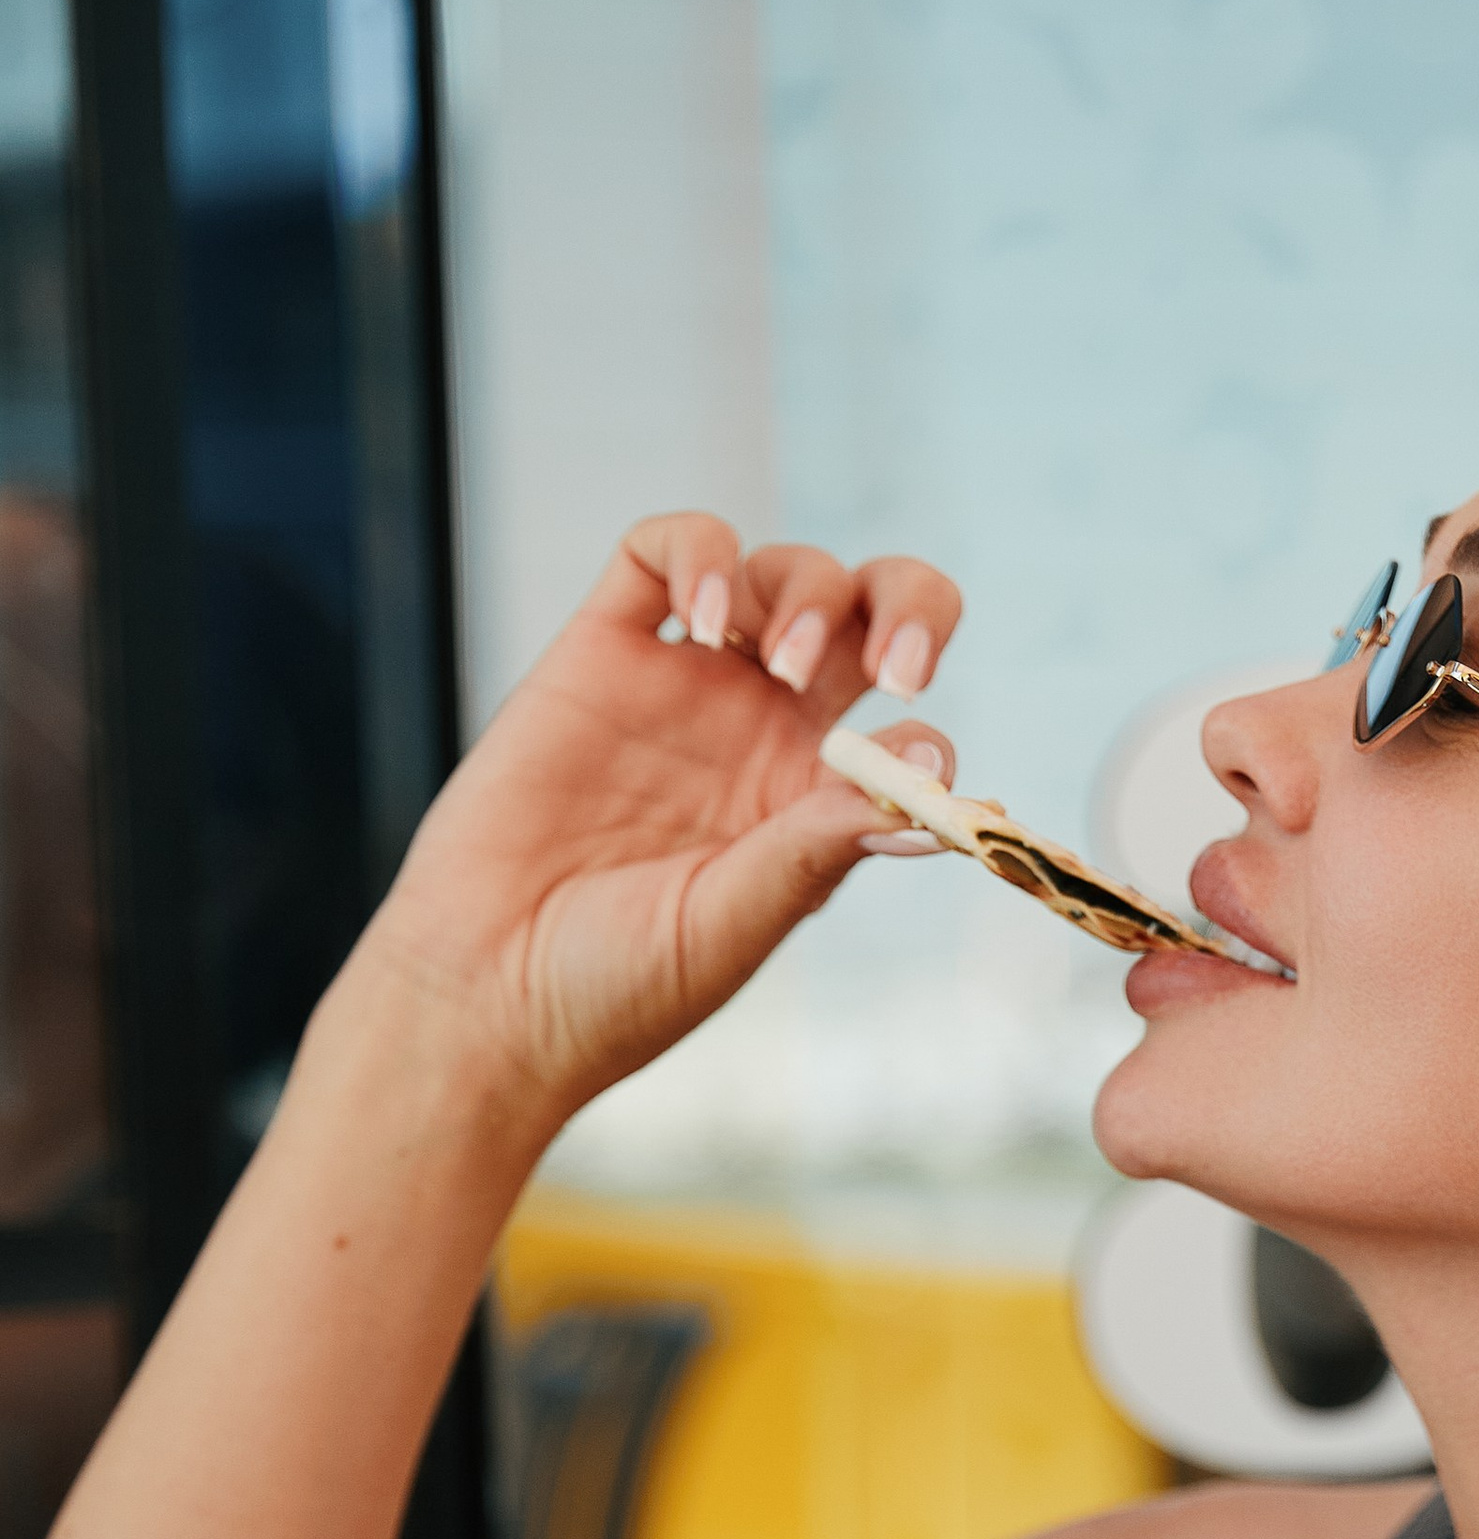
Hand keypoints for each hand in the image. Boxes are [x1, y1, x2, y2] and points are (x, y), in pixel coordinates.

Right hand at [358, 517, 963, 1126]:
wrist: (488, 989)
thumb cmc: (617, 985)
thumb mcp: (734, 923)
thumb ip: (816, 851)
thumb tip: (923, 793)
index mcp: (812, 804)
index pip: (907, 727)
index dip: (929, 728)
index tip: (917, 763)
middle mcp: (762, 733)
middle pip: (870, 619)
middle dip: (910, 606)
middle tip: (901, 665)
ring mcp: (686, 685)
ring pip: (783, 574)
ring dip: (809, 595)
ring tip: (783, 664)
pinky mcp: (603, 650)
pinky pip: (661, 553)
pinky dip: (702, 549)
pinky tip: (708, 607)